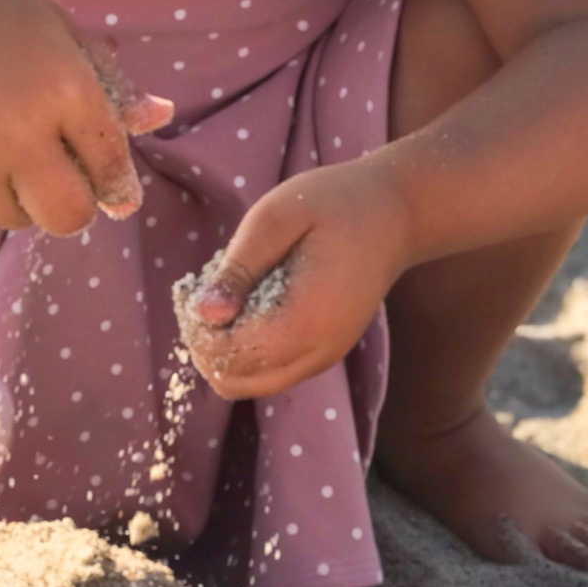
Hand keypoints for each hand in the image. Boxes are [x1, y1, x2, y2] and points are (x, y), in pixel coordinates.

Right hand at [0, 0, 172, 235]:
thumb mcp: (63, 33)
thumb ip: (112, 82)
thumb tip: (161, 117)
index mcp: (66, 87)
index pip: (109, 165)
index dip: (119, 184)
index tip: (118, 190)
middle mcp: (22, 129)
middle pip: (69, 216)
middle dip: (78, 208)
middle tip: (71, 181)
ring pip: (20, 219)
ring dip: (30, 201)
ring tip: (22, 157)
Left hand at [183, 157, 412, 399]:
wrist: (395, 213)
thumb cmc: (334, 203)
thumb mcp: (277, 217)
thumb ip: (239, 267)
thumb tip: (202, 314)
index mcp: (305, 320)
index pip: (229, 355)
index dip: (198, 330)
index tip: (192, 290)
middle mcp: (318, 352)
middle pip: (235, 381)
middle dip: (206, 346)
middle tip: (203, 295)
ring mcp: (325, 356)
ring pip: (252, 383)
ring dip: (225, 350)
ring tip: (227, 297)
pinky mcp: (326, 351)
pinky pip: (273, 370)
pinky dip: (248, 349)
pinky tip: (250, 303)